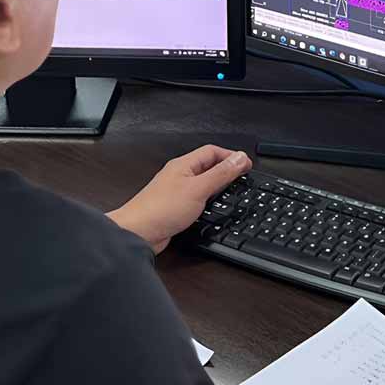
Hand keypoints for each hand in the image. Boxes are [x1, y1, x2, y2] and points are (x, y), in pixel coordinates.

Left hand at [108, 145, 251, 252]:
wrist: (138, 233)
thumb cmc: (160, 209)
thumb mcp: (198, 188)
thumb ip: (220, 174)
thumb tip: (239, 158)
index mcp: (183, 165)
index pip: (212, 152)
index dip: (231, 156)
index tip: (246, 164)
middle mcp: (179, 176)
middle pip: (207, 166)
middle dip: (226, 169)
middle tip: (242, 176)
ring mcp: (177, 192)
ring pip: (202, 183)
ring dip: (217, 185)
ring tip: (232, 189)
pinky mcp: (175, 208)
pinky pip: (196, 198)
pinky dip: (208, 200)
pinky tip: (213, 207)